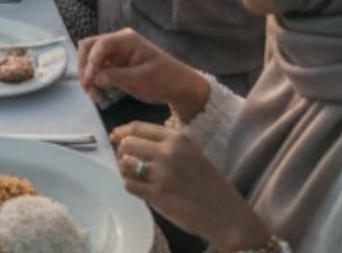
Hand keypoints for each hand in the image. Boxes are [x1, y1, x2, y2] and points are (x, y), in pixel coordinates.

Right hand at [78, 29, 209, 116]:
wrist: (179, 87)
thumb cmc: (165, 79)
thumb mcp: (142, 79)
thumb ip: (116, 77)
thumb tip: (94, 78)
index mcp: (127, 39)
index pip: (100, 44)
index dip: (91, 61)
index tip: (91, 81)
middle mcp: (118, 42)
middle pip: (89, 47)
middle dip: (85, 67)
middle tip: (88, 88)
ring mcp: (115, 53)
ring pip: (90, 59)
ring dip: (87, 75)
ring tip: (94, 95)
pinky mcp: (115, 65)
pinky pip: (97, 69)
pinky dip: (94, 80)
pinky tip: (98, 93)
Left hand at [112, 122, 271, 250]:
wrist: (226, 214)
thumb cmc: (210, 184)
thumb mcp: (192, 153)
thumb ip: (167, 145)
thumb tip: (131, 140)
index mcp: (177, 138)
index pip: (138, 127)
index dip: (122, 132)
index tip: (115, 137)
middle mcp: (168, 152)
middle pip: (127, 144)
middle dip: (122, 152)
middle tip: (127, 162)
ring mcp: (161, 173)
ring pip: (124, 164)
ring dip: (125, 170)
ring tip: (136, 176)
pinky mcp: (156, 193)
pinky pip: (129, 185)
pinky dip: (131, 186)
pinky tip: (141, 189)